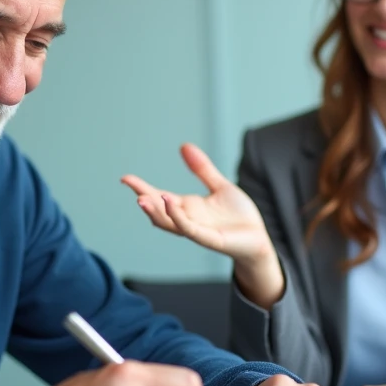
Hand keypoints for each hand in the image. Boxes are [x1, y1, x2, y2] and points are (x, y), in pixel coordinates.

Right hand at [122, 143, 285, 306]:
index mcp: (188, 208)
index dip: (143, 188)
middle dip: (143, 198)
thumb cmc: (239, 217)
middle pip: (159, 210)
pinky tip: (169, 202)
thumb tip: (184, 145)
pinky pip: (189, 228)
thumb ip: (202, 169)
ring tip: (141, 198)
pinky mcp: (210, 239)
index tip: (126, 178)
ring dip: (155, 211)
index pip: (159, 197)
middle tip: (128, 184)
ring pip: (169, 222)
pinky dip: (177, 216)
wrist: (259, 240)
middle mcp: (188, 220)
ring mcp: (197, 231)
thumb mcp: (220, 186)